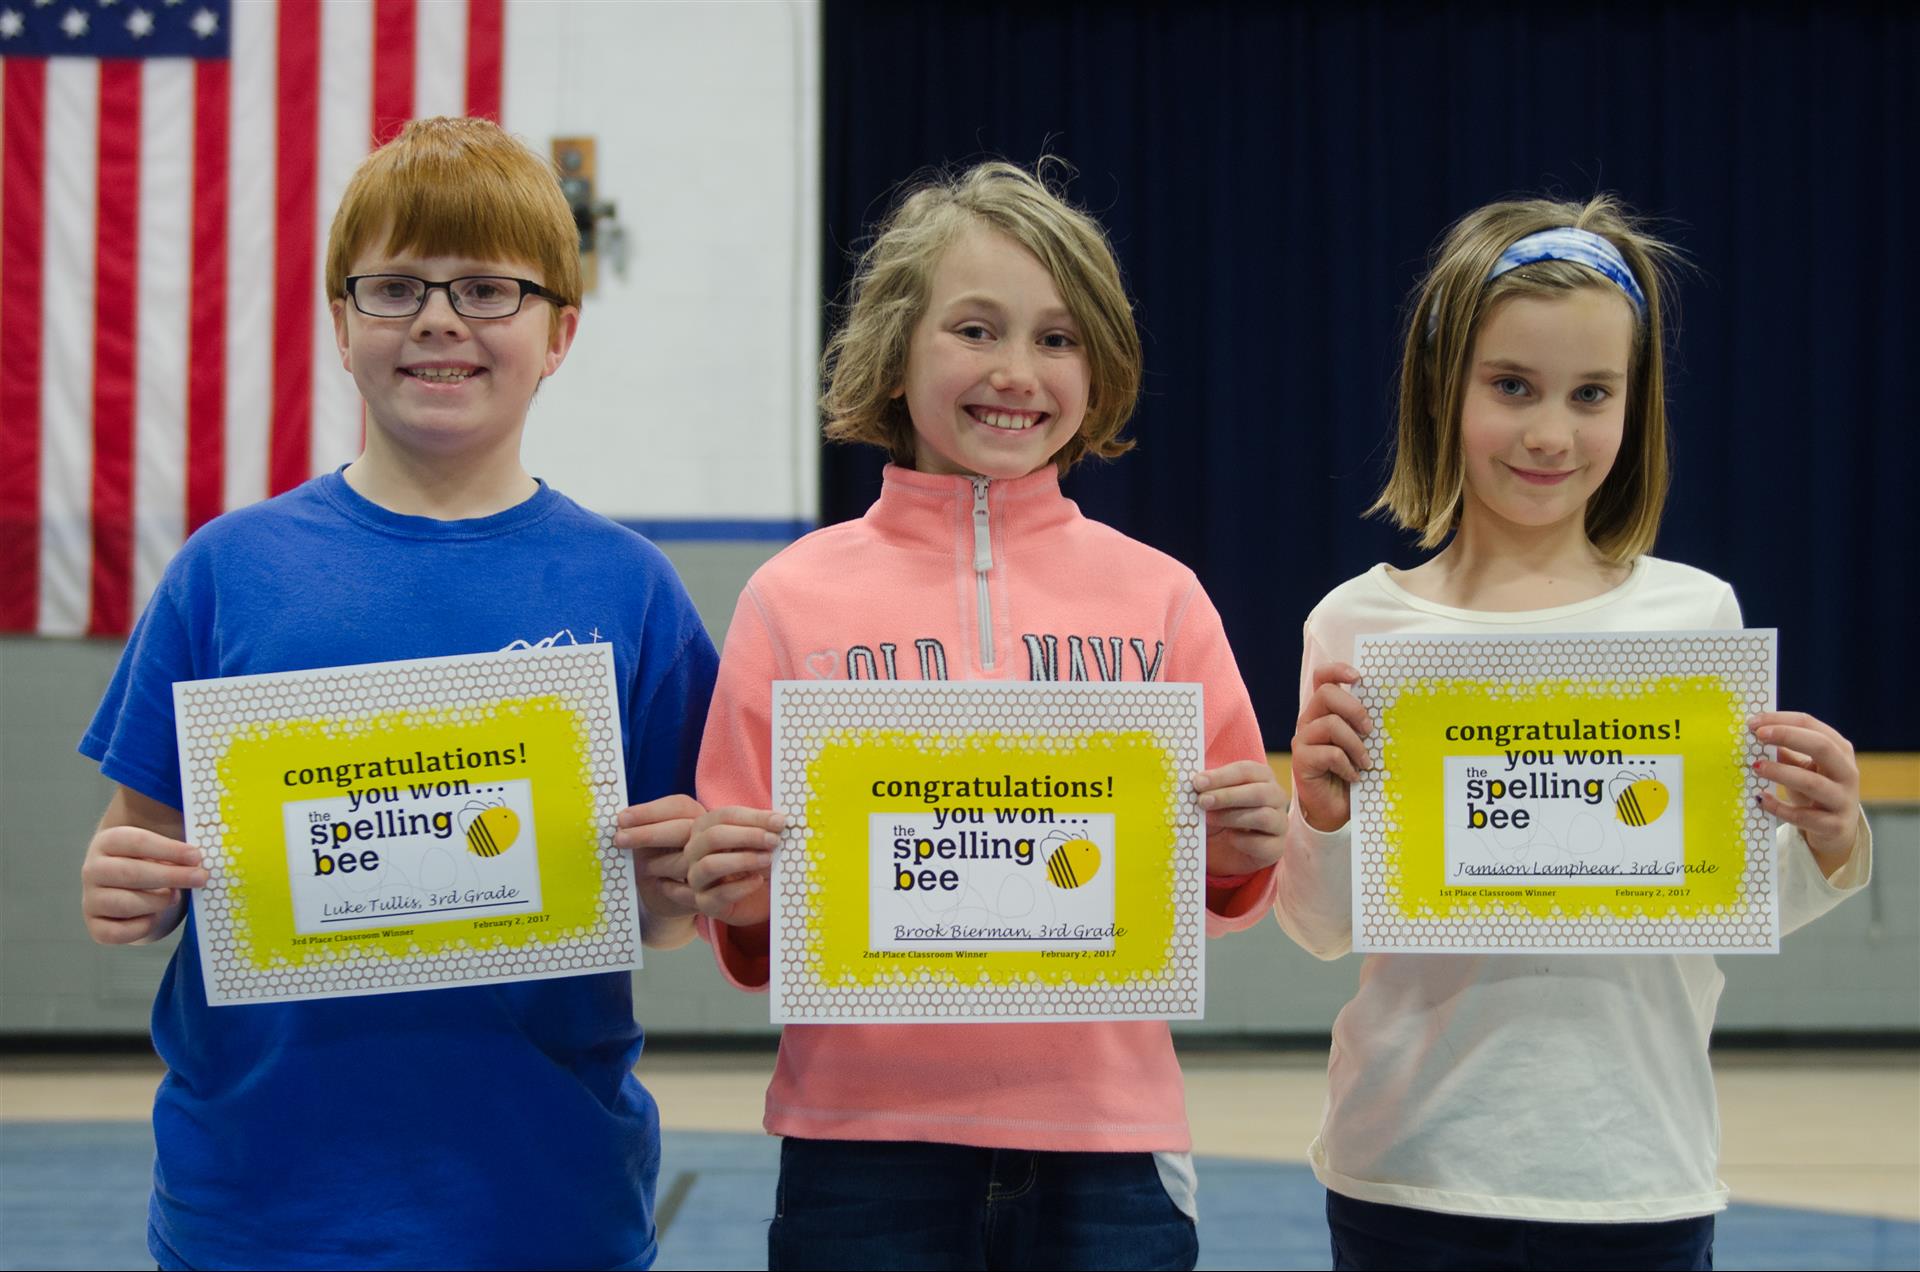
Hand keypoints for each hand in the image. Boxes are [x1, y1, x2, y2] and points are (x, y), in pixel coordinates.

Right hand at [82, 823, 206, 944]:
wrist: (132, 891)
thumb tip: (199, 861)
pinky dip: (141, 928)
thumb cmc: (153, 865)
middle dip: (171, 876)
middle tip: (200, 878)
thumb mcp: (161, 850)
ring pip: (125, 904)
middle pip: (130, 872)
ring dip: (157, 902)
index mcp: (109, 842)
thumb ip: (177, 851)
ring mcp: (91, 899)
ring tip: (174, 897)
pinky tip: (154, 917)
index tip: (196, 856)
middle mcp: (93, 869)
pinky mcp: (95, 926)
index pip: (136, 842)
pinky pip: (117, 932)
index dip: (169, 849)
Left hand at [616, 794, 705, 933]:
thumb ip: (643, 825)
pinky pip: (688, 888)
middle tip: (619, 839)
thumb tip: (620, 819)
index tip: (622, 818)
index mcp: (700, 816)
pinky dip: (668, 887)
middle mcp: (714, 836)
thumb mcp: (651, 839)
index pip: (680, 805)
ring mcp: (718, 863)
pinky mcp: (713, 891)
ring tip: (643, 868)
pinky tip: (659, 885)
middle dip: (648, 833)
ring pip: (687, 859)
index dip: (649, 811)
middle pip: (684, 829)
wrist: (669, 898)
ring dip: (658, 863)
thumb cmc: (658, 861)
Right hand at [682, 806, 785, 926]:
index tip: (780, 821)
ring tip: (768, 860)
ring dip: (743, 860)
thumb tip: (779, 820)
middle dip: (747, 836)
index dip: (753, 817)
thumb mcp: (762, 842)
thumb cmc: (758, 863)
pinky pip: (719, 894)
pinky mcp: (705, 903)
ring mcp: (696, 878)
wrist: (759, 898)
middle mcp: (694, 852)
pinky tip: (759, 881)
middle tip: (775, 840)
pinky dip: (742, 887)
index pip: (724, 816)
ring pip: (710, 865)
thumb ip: (767, 829)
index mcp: (705, 829)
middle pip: (713, 837)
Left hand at [1194, 759, 1286, 874]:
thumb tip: (1195, 781)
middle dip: (1228, 796)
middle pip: (1259, 792)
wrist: (1223, 849)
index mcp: (1261, 777)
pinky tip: (1229, 838)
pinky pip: (1263, 843)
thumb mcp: (1210, 798)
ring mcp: (1279, 823)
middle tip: (1202, 801)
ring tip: (1209, 819)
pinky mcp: (1276, 847)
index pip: (1247, 770)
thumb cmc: (1218, 815)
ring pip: (1264, 816)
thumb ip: (1206, 787)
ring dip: (1232, 817)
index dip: (1222, 776)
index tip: (1198, 782)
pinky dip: (1242, 841)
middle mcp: (1276, 797)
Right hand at [1290, 662, 1372, 832]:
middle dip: (1354, 709)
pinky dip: (1347, 765)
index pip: (1322, 678)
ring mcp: (1302, 740)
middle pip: (1326, 694)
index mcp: (1324, 711)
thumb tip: (1391, 712)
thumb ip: (1366, 726)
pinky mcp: (1301, 760)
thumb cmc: (1351, 773)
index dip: (1338, 670)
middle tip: (1369, 731)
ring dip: (1355, 745)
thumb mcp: (1363, 745)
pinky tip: (1353, 776)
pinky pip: (1329, 753)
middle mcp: (1309, 721)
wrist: (1335, 809)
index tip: (1358, 677)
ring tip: (1365, 762)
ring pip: (1331, 724)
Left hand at [1751, 711, 1860, 871]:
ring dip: (1781, 773)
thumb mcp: (1802, 768)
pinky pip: (1804, 816)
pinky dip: (1780, 807)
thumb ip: (1785, 752)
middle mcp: (1847, 772)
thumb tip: (1756, 734)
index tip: (1753, 722)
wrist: (1836, 831)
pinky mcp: (1834, 825)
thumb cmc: (1815, 791)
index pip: (1812, 725)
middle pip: (1822, 747)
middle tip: (1758, 736)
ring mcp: (1843, 799)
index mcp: (1839, 750)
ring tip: (1756, 767)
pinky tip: (1761, 799)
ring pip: (1813, 783)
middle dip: (1788, 736)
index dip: (1782, 721)